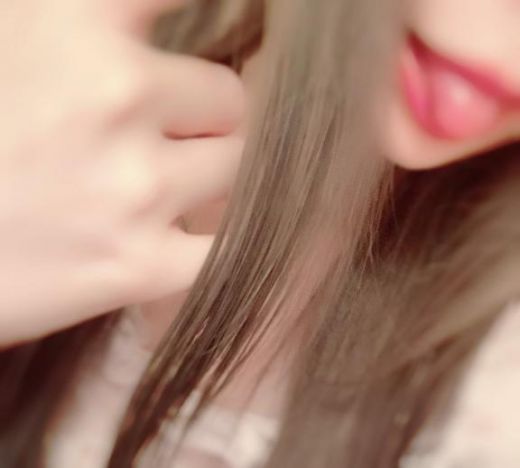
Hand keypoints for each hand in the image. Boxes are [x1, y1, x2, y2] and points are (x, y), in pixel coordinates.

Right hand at [0, 0, 243, 344]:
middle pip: (232, 98)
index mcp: (75, 24)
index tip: (262, 14)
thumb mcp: (18, 40)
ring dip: (207, 175)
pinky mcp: (141, 266)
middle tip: (164, 134)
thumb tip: (149, 23)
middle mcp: (114, 96)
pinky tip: (177, 231)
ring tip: (148, 185)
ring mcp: (135, 188)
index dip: (236, 3)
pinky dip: (217, 239)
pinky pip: (227, 242)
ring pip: (237, 167)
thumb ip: (92, 22)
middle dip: (206, 117)